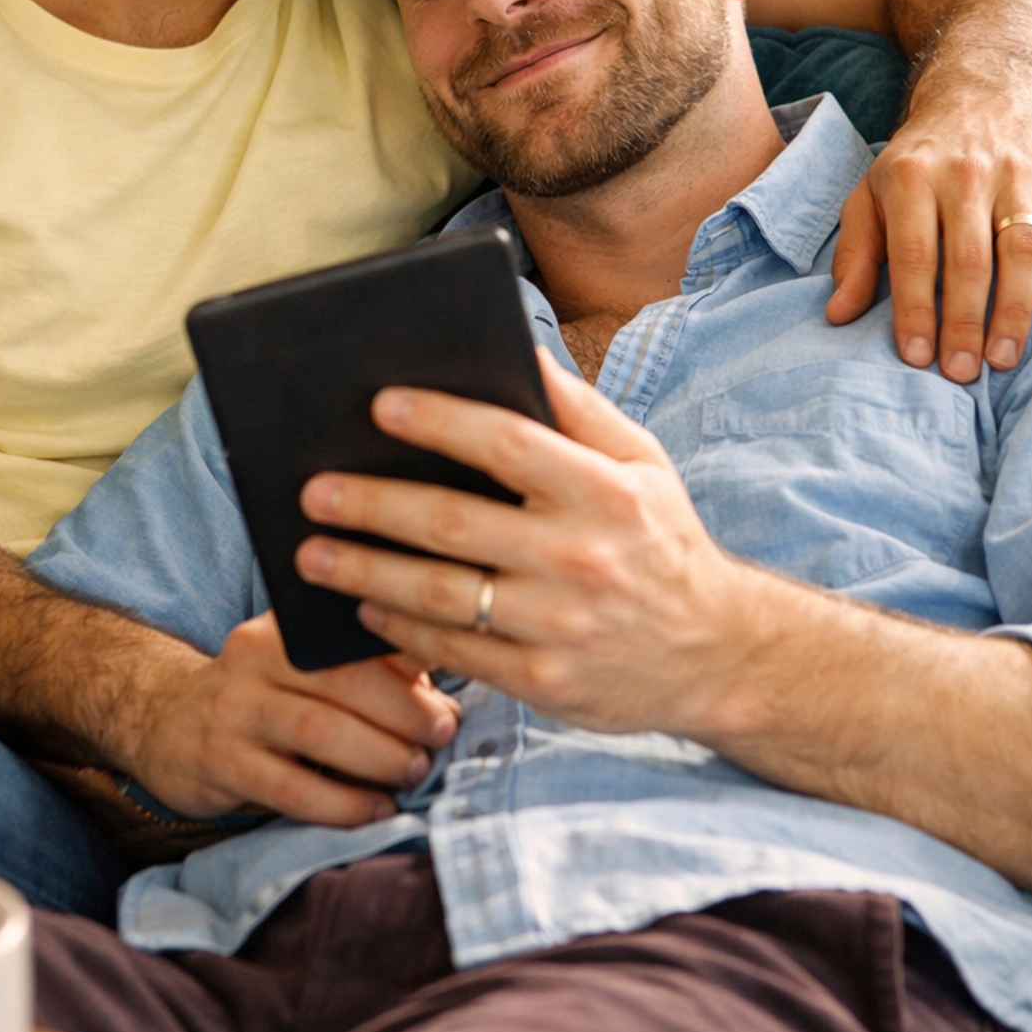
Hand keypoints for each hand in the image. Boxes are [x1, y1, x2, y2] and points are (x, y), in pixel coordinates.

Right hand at [128, 615, 459, 824]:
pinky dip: (344, 805)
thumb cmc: (266, 695)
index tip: (455, 679)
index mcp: (286, 622)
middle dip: (404, 710)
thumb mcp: (308, 667)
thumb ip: (372, 671)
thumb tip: (445, 698)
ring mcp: (233, 709)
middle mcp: (254, 655)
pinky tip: (376, 810)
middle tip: (441, 735)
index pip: (355, 626)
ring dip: (379, 756)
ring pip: (319, 730)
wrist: (169, 725)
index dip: (413, 651)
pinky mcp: (221, 763)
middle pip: (342, 677)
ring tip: (414, 771)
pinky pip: (293, 789)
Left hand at [294, 352, 748, 735]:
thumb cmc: (663, 542)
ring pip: (440, 594)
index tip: (379, 404)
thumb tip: (520, 349)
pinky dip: (402, 629)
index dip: (438, 420)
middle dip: (373, 504)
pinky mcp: (544, 682)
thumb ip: (580, 410)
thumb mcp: (643, 464)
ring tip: (313, 554)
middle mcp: (580, 556)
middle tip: (316, 491)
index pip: (506, 442)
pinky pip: (456, 651)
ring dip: (366, 572)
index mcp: (602, 491)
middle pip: (452, 523)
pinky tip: (366, 607)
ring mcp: (560, 624)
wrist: (718, 653)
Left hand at [826, 81, 1031, 382]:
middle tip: (963, 374)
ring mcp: (1018, 171)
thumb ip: (857, 254)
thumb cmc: (918, 162)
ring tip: (1003, 358)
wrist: (979, 92)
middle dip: (964, 324)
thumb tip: (837, 314)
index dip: (915, 310)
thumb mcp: (872, 195)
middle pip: (969, 260)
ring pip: (1021, 249)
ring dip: (1014, 310)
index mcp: (911, 176)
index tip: (917, 359)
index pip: (914, 255)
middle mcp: (965, 171)